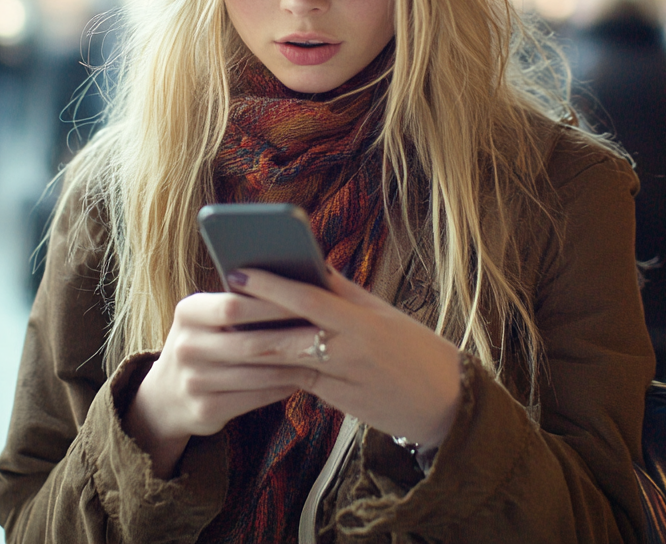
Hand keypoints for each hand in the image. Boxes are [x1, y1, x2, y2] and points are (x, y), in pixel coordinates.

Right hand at [125, 289, 318, 477]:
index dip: (271, 303)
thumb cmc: (204, 343)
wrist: (166, 396)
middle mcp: (185, 346)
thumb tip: (293, 283)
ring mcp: (193, 381)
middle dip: (292, 337)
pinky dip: (282, 388)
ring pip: (257, 373)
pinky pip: (255, 398)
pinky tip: (302, 378)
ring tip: (323, 357)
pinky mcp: (205, 410)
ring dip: (294, 366)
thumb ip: (238, 301)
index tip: (308, 298)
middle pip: (249, 341)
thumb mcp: (206, 318)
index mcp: (187, 312)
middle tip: (328, 332)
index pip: (232, 304)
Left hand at [227, 267, 462, 449]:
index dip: (271, 285)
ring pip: (288, 362)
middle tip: (220, 306)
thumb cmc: (413, 348)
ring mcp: (344, 380)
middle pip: (289, 334)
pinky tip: (251, 359)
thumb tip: (310, 264)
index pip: (309, 298)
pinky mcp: (339, 402)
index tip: (240, 272)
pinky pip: (299, 383)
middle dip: (251, 321)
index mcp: (363, 321)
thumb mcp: (383, 314)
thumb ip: (345, 292)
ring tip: (227, 332)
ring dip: (255, 348)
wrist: (446, 401)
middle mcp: (352, 351)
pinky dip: (275, 370)